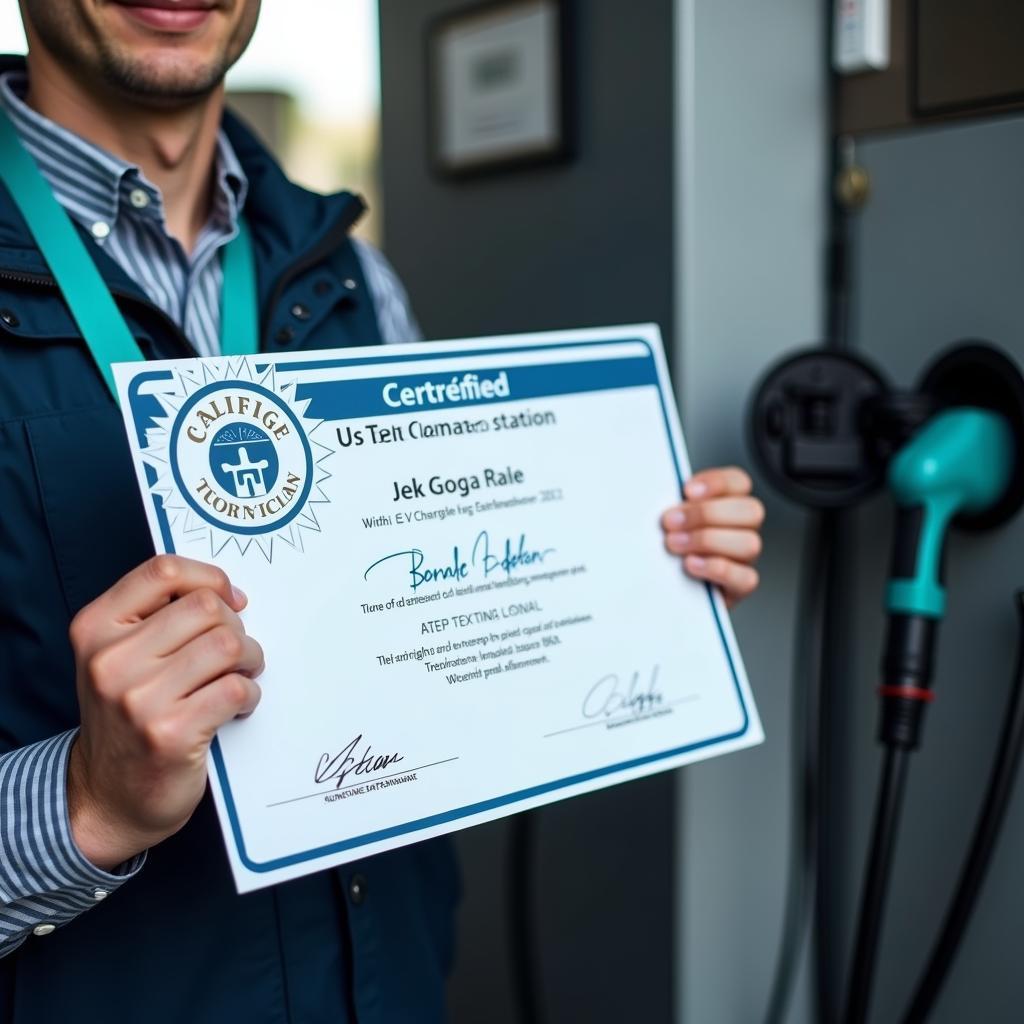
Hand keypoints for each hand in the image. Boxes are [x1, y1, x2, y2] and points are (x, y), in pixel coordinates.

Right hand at [66, 555, 263, 870]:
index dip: (210, 578)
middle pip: (206, 607)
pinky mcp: (170, 733)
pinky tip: (236, 705)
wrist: (107, 797)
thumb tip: (228, 594)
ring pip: (228, 644)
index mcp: (95, 628)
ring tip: (240, 675)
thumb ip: (158, 617)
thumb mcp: (119, 657)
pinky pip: (236, 688)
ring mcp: (138, 698)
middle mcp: (110, 660)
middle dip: (236, 627)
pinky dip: (249, 694)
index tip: (230, 599)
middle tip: (236, 652)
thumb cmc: (126, 718)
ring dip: (249, 659)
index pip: (163, 570)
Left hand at [661, 466, 764, 606]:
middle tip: (672, 521)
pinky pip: (746, 578)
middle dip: (707, 513)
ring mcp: (745, 559)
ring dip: (707, 540)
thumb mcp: (671, 522)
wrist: (668, 591)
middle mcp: (743, 530)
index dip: (717, 483)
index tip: (687, 490)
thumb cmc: (670, 551)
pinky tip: (691, 564)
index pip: (740, 483)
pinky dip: (716, 568)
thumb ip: (675, 507)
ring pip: (750, 543)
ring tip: (675, 544)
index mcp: (729, 506)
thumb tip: (667, 502)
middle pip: (751, 511)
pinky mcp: (740, 587)